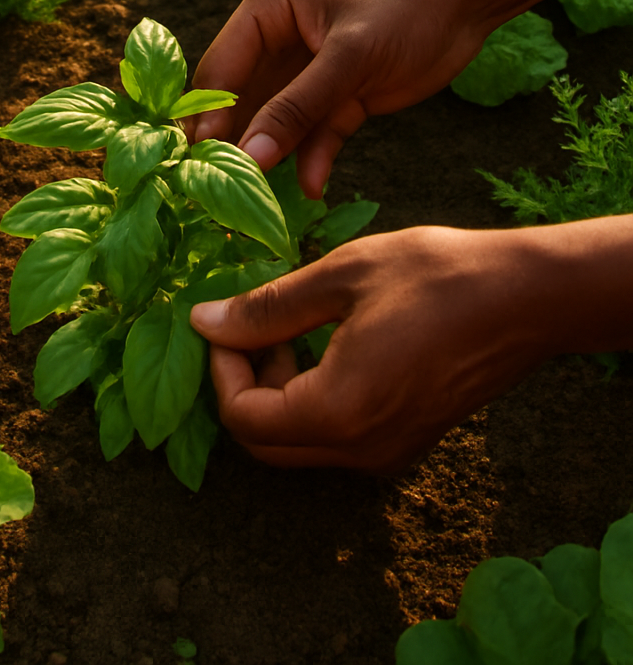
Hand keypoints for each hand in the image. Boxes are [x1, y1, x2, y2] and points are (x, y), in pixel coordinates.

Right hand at [187, 0, 485, 196]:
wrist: (467, 4)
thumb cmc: (405, 9)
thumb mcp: (349, 58)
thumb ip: (297, 108)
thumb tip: (249, 157)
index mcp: (267, 9)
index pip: (221, 69)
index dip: (208, 116)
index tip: (196, 163)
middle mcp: (277, 38)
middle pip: (242, 101)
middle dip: (237, 145)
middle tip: (219, 194)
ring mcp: (307, 71)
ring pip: (276, 124)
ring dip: (273, 158)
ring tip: (258, 203)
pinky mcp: (338, 96)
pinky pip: (315, 134)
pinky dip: (313, 160)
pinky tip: (314, 188)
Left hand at [190, 226, 559, 473]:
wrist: (525, 297)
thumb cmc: (434, 276)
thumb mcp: (339, 277)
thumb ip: (267, 309)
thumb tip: (203, 322)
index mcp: (338, 411)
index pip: (244, 419)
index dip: (221, 370)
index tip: (225, 321)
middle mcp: (360, 449)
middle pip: (267, 444)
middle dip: (244, 387)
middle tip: (252, 328)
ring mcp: (388, 453)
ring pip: (301, 445)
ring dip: (277, 395)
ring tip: (288, 328)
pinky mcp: (408, 441)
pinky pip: (337, 438)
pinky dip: (312, 402)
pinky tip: (326, 344)